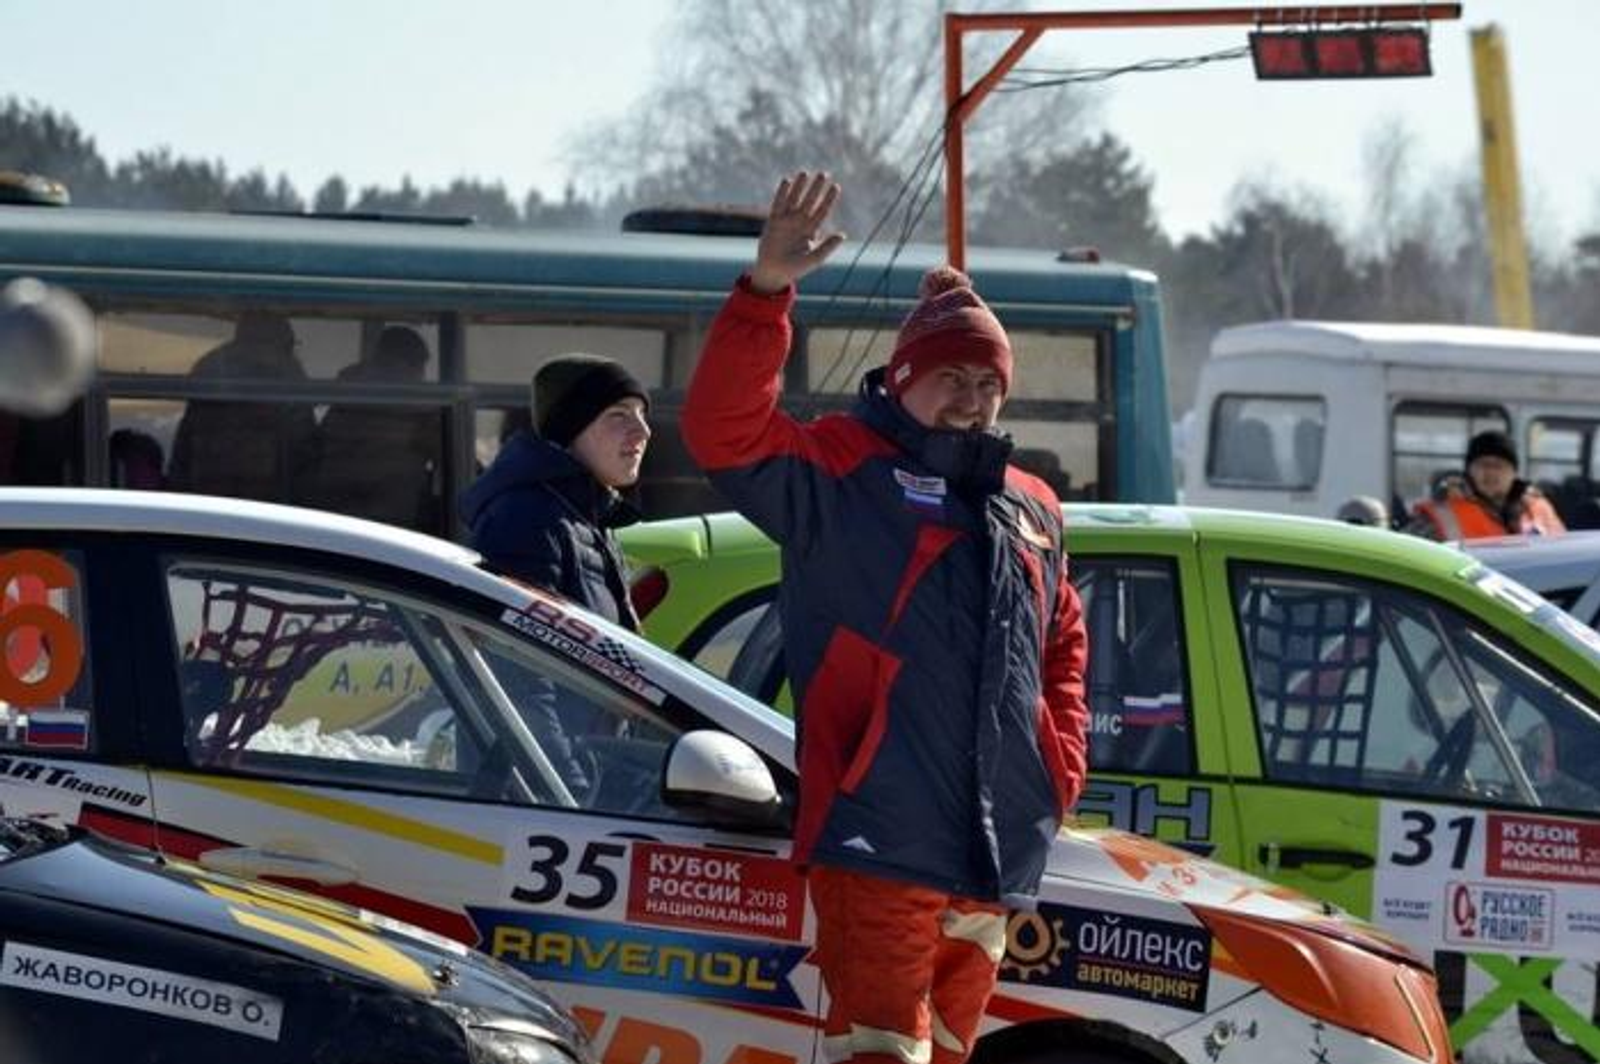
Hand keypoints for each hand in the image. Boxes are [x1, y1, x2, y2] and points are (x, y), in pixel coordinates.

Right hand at [749, 171, 844, 294]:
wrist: (775, 273)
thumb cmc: (796, 268)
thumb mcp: (815, 258)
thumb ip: (828, 247)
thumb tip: (843, 235)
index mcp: (812, 230)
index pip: (822, 211)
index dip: (829, 199)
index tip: (836, 187)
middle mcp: (800, 222)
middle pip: (810, 201)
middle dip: (816, 188)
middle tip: (823, 174)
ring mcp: (787, 220)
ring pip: (794, 199)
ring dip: (799, 186)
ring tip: (805, 172)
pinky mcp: (774, 221)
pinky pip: (778, 204)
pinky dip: (782, 193)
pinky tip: (787, 181)